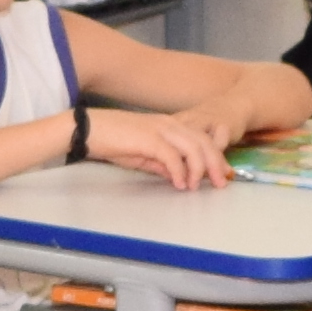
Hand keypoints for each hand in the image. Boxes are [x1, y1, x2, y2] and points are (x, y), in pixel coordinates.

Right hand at [84, 107, 230, 191]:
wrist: (87, 130)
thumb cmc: (111, 141)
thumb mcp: (142, 155)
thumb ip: (161, 163)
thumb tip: (176, 176)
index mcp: (170, 125)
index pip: (202, 139)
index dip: (216, 156)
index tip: (223, 173)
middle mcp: (170, 124)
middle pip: (204, 142)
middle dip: (216, 163)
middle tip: (222, 182)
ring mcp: (160, 129)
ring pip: (193, 147)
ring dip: (200, 168)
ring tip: (200, 186)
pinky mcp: (149, 138)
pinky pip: (172, 156)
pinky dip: (179, 171)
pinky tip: (180, 184)